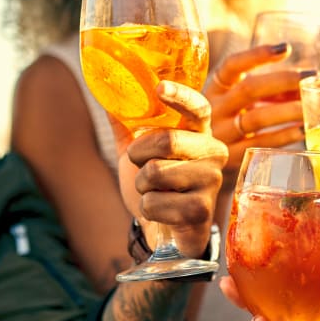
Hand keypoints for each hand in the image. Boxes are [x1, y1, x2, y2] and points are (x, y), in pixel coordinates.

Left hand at [118, 81, 227, 259]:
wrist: (167, 232)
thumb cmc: (156, 185)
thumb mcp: (138, 152)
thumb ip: (126, 123)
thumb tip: (106, 89)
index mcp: (200, 133)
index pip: (197, 108)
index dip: (180, 96)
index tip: (159, 87)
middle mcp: (213, 153)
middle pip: (167, 140)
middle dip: (140, 155)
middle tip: (143, 166)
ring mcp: (211, 182)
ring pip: (156, 173)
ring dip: (142, 185)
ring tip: (156, 191)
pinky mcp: (201, 211)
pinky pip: (154, 203)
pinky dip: (147, 209)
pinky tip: (163, 212)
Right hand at [204, 43, 309, 176]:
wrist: (198, 159)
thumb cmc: (229, 121)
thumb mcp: (240, 101)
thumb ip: (269, 92)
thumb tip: (311, 83)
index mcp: (214, 88)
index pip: (232, 65)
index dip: (257, 55)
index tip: (285, 48)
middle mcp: (213, 109)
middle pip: (249, 90)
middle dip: (284, 81)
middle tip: (312, 77)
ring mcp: (221, 134)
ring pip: (257, 118)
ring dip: (289, 110)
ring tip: (314, 106)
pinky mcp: (231, 158)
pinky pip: (262, 143)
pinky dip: (285, 135)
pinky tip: (303, 129)